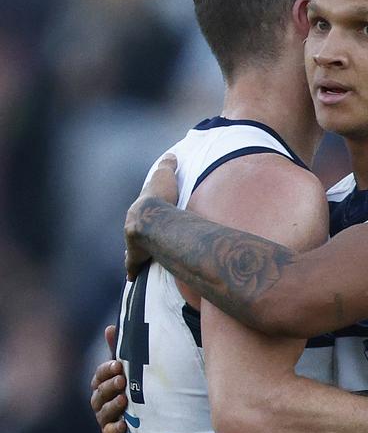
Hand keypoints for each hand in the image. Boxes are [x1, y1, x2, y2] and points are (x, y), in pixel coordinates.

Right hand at [90, 325, 127, 432]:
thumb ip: (120, 352)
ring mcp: (106, 419)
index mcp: (103, 384)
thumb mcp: (131, 370)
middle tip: (122, 380)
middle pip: (99, 393)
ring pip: (103, 411)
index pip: (100, 375)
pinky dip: (116, 429)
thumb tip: (110, 328)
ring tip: (124, 399)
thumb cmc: (137, 388)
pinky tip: (125, 425)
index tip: (118, 365)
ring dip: (113, 405)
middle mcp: (101, 401)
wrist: (152, 418)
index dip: (107, 370)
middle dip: (110, 385)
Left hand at [124, 153, 178, 280]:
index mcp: (139, 209)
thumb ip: (168, 167)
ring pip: (131, 249)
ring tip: (137, 259)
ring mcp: (132, 243)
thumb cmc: (159, 198)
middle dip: (136, 234)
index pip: (140, 211)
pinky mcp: (136, 257)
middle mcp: (132, 227)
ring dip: (133, 254)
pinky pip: (132, 265)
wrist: (151, 219)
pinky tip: (131, 277)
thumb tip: (171, 155)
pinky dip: (132, 271)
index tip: (146, 216)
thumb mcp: (164, 176)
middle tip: (142, 239)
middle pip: (133, 231)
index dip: (144, 213)